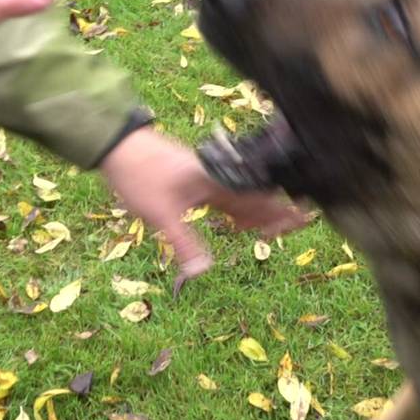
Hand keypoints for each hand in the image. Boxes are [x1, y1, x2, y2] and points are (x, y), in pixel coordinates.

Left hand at [101, 127, 307, 277]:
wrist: (118, 146)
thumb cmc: (139, 177)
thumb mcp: (160, 215)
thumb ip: (184, 243)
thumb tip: (203, 272)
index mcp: (216, 182)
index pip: (259, 198)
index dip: (280, 212)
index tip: (301, 222)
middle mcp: (217, 176)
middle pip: (256, 195)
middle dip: (273, 214)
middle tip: (288, 230)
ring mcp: (206, 175)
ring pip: (241, 195)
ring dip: (254, 213)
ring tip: (264, 232)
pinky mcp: (196, 176)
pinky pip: (225, 194)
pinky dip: (235, 209)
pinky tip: (234, 222)